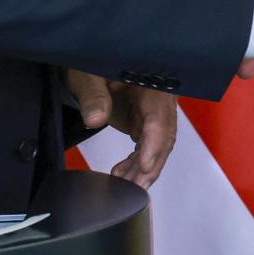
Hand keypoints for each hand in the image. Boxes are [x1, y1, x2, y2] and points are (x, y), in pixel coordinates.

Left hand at [64, 68, 177, 188]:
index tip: (144, 166)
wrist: (93, 69)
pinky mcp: (146, 122)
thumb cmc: (93, 67)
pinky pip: (148, 146)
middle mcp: (159, 99)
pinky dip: (137, 163)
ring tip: (124, 185)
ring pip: (159, 145)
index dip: (154, 144)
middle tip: (132, 187)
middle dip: (150, 164)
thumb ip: (93, 96)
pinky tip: (122, 174)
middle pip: (164, 136)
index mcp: (152, 84)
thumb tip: (95, 119)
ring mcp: (154, 112)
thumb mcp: (89, 76)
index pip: (159, 117)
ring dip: (144, 169)